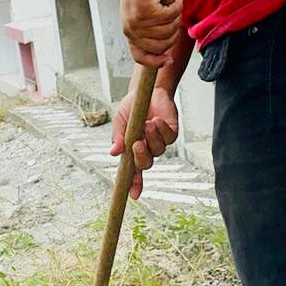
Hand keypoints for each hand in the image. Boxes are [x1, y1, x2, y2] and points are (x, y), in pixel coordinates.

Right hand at [110, 85, 178, 199]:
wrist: (147, 90)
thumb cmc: (132, 107)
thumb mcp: (120, 121)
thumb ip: (117, 137)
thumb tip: (113, 153)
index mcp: (132, 150)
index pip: (132, 172)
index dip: (133, 184)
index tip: (133, 195)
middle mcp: (147, 149)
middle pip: (146, 164)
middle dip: (141, 156)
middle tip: (137, 143)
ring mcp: (160, 142)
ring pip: (158, 150)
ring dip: (152, 137)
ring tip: (147, 123)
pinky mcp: (172, 133)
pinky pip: (169, 138)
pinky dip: (162, 129)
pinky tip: (156, 120)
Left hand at [120, 0, 182, 67]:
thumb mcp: (145, 15)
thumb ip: (152, 31)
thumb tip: (166, 49)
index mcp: (130, 33)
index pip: (140, 57)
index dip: (156, 62)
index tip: (169, 60)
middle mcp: (131, 30)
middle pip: (162, 46)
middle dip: (174, 33)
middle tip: (175, 16)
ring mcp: (138, 22)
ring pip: (168, 30)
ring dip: (177, 17)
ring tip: (174, 5)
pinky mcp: (146, 10)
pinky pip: (170, 16)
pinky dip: (177, 6)